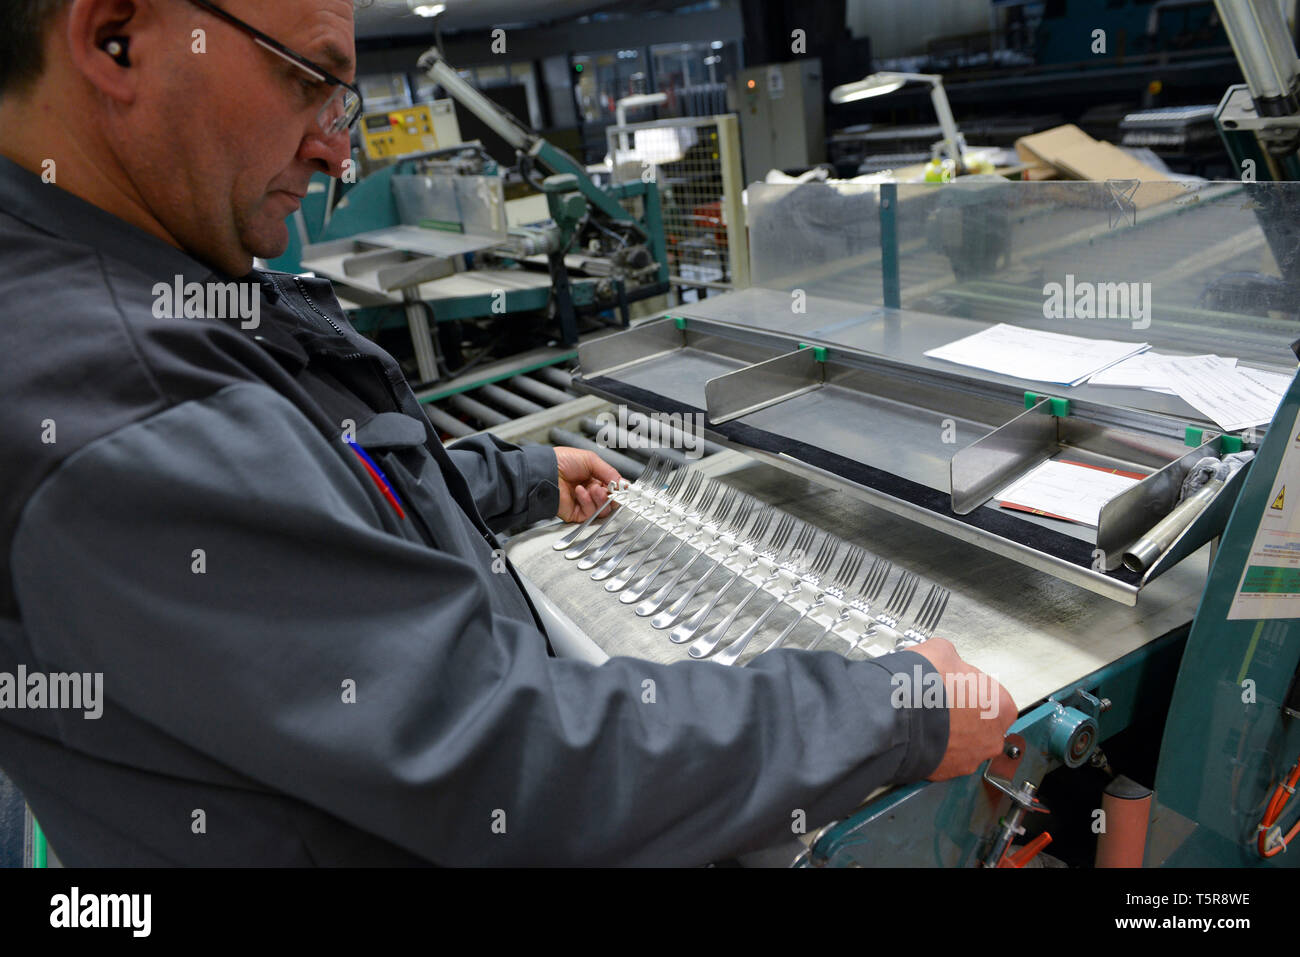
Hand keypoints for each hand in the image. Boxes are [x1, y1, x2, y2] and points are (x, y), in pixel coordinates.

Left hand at [553, 447, 622, 522]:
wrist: (544, 471)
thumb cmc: (561, 461)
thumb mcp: (590, 459)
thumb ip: (609, 472)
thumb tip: (624, 483)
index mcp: (594, 478)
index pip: (613, 488)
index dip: (619, 489)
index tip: (624, 488)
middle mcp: (590, 491)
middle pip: (611, 501)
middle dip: (612, 495)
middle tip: (610, 489)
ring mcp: (584, 503)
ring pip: (603, 509)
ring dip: (600, 498)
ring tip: (593, 488)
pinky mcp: (576, 514)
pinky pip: (590, 513)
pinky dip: (587, 502)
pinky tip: (580, 492)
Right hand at [910, 637, 1015, 780]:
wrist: (898, 715)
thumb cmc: (926, 685)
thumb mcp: (942, 652)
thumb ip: (953, 661)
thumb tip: (946, 661)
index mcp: (1002, 706)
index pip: (994, 697)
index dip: (973, 689)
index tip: (958, 686)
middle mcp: (993, 737)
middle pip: (982, 724)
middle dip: (964, 715)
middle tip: (942, 702)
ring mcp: (972, 757)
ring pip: (964, 744)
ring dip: (949, 734)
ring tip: (928, 718)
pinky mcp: (948, 772)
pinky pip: (944, 758)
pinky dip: (934, 748)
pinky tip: (920, 733)